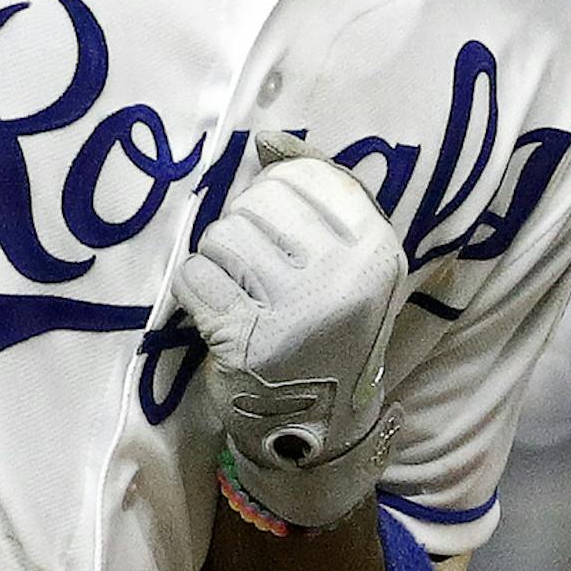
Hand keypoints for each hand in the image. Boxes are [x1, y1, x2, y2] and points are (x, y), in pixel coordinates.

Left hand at [174, 133, 408, 531]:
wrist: (323, 429)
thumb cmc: (331, 329)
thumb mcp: (353, 260)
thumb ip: (322, 191)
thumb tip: (269, 142)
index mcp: (377, 249)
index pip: (301, 178)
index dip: (275, 200)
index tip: (284, 239)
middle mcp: (343, 278)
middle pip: (254, 206)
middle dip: (243, 232)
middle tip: (258, 275)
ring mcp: (295, 313)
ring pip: (220, 238)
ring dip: (218, 262)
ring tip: (241, 293)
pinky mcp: (245, 343)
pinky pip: (193, 278)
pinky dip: (195, 292)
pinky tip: (218, 313)